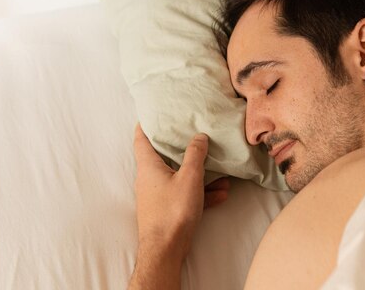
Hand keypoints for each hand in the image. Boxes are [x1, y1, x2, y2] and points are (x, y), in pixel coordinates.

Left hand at [129, 124, 228, 289]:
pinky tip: (221, 194)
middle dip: (185, 150)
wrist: (166, 249)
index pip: (141, 139)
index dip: (146, 125)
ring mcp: (158, 195)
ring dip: (201, 176)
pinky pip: (185, 195)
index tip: (154, 114)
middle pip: (166, 157)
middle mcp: (149, 178)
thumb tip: (198, 136)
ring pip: (180, 178)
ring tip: (223, 175)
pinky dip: (201, 193)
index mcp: (149, 166)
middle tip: (198, 138)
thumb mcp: (189, 177)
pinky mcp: (167, 209)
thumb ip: (195, 155)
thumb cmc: (173, 209)